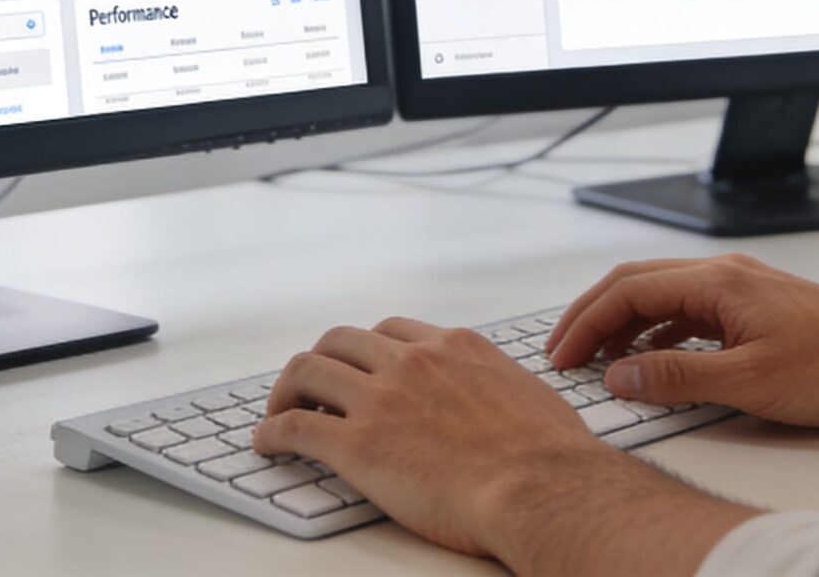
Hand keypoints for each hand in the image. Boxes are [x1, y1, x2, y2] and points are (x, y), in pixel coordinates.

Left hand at [251, 317, 743, 564]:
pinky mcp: (357, 445)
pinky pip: (294, 425)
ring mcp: (380, 400)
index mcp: (454, 348)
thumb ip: (499, 386)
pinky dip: (271, 430)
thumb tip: (501, 398)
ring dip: (286, 390)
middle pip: (341, 340)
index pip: (392, 329)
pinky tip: (267, 443)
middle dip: (322, 360)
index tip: (359, 368)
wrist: (543, 488)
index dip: (367, 350)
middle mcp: (412, 362)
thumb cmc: (551, 457)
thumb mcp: (529, 394)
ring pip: (308, 370)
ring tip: (278, 411)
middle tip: (313, 387)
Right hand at [547, 253, 818, 426]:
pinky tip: (655, 359)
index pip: (628, 290)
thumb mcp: (750, 382)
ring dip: (624, 323)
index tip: (562, 355)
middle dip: (593, 316)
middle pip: (637, 283)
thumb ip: (678, 378)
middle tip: (564, 353)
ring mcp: (741, 287)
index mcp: (718, 280)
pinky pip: (689, 310)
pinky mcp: (756, 306)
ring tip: (600, 359)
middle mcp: (726, 273)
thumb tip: (620, 375)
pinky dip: (658, 331)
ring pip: (662, 295)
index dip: (586, 323)